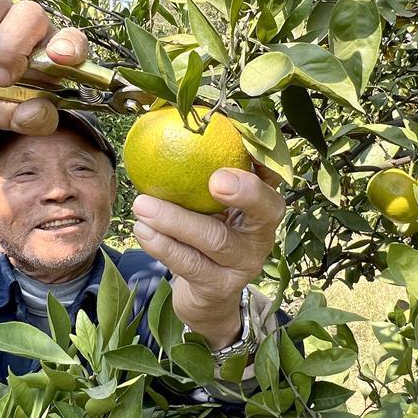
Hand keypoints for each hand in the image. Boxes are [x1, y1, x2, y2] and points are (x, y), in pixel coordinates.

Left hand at [131, 163, 284, 349]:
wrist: (206, 295)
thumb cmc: (207, 234)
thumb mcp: (212, 206)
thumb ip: (205, 173)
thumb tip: (178, 122)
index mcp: (263, 207)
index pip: (275, 179)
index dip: (266, 163)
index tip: (247, 146)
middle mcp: (262, 235)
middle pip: (263, 210)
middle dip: (243, 191)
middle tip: (214, 179)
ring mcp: (244, 264)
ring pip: (215, 239)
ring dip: (176, 220)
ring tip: (143, 204)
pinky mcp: (219, 287)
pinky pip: (189, 264)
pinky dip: (163, 245)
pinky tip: (142, 230)